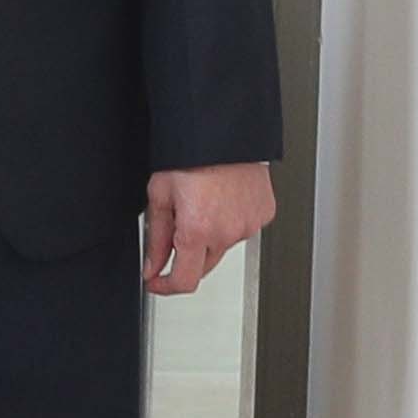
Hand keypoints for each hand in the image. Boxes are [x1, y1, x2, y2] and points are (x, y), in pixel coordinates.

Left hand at [144, 162, 274, 295]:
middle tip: (178, 225)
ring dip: (211, 235)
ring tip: (203, 202)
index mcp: (198, 230)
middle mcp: (227, 232)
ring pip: (224, 245)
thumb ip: (157, 238)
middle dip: (187, 255)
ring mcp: (249, 225)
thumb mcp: (160, 194)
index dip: (166, 287)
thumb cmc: (191, 155)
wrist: (224, 131)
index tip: (157, 282)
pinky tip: (222, 199)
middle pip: (204, 265)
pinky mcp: (264, 214)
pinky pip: (243, 227)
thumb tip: (153, 265)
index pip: (184, 281)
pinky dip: (231, 221)